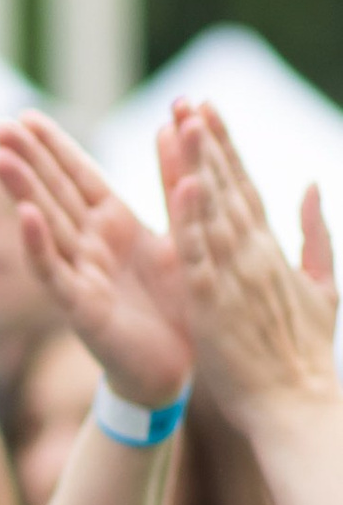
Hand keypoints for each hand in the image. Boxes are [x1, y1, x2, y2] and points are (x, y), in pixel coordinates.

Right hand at [0, 111, 192, 405]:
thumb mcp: (181, 236)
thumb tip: (171, 127)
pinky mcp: (81, 308)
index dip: (54, 146)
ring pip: (46, 224)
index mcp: (114, 224)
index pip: (79, 175)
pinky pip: (56, 272)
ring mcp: (81, 274)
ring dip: (22, 190)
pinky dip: (39, 244)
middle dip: (27, 159)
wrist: (176, 369)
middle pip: (54, 193)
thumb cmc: (176, 304)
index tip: (26, 115)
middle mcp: (90, 244)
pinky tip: (26, 215)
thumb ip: (172, 183)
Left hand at [169, 100, 337, 424]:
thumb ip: (315, 235)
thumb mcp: (321, 288)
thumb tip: (312, 183)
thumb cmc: (302, 352)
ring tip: (183, 122)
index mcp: (270, 250)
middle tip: (188, 97)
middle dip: (208, 141)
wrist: (298, 407)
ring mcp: (235, 274)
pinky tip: (184, 186)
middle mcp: (254, 253)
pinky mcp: (215, 301)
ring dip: (197, 164)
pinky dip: (192, 220)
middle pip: (228, 186)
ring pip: (212, 209)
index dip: (224, 146)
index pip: (245, 186)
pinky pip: (199, 254)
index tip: (205, 107)